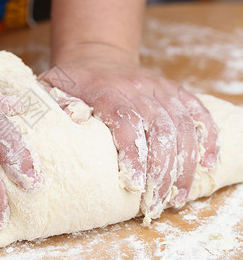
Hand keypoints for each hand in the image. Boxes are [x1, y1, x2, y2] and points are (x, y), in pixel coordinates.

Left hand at [40, 45, 218, 221]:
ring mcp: (159, 88)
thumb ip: (53, 104)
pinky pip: (197, 111)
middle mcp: (138, 87)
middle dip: (162, 170)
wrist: (95, 56)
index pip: (127, 122)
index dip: (134, 154)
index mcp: (107, 89)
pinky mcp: (173, 90)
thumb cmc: (72, 80)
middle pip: (160, 129)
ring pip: (181, 126)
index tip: (136, 184)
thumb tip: (69, 121)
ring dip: (185, 164)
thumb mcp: (51, 86)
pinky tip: (208, 162)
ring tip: (178, 196)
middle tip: (157, 203)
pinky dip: (207, 136)